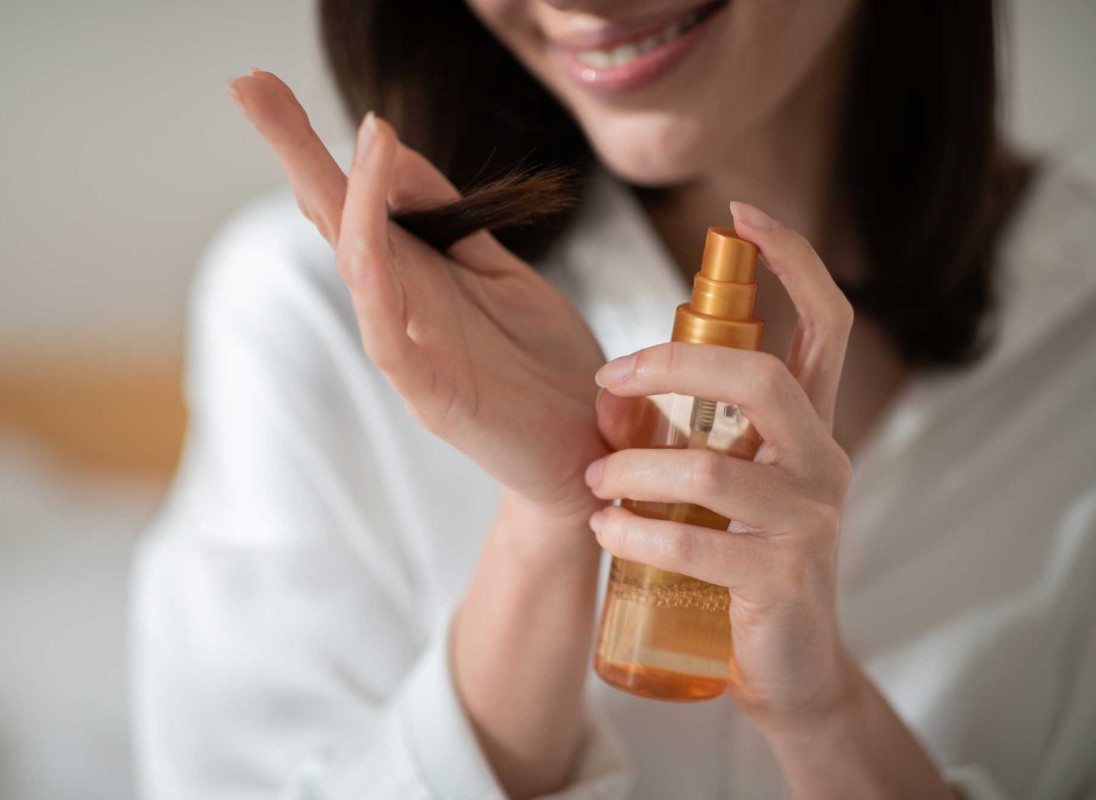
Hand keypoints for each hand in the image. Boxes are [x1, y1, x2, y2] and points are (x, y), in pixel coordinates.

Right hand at [228, 70, 608, 526]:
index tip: (270, 84)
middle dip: (293, 151)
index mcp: (416, 274)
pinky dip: (374, 274)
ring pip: (354, 263)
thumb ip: (449, 221)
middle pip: (335, 218)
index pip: (357, 200)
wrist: (586, 447)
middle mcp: (399, 305)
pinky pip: (386, 327)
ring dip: (333, 197)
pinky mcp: (426, 389)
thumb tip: (395, 153)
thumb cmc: (546, 365)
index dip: (320, 144)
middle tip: (247, 84)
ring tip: (321, 136)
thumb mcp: (502, 272)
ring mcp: (406, 347)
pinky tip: (362, 225)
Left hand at [584, 202, 857, 727]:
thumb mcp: (725, 483)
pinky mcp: (781, 581)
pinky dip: (635, 533)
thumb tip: (611, 387)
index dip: (793, 261)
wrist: (785, 667)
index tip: (742, 214)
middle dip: (674, 366)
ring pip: (714, 470)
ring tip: (596, 482)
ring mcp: (809, 521)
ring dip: (635, 468)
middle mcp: (823, 461)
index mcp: (811, 427)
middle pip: (763, 377)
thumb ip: (690, 431)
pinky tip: (605, 531)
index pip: (825, 324)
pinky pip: (696, 544)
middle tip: (606, 379)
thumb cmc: (743, 561)